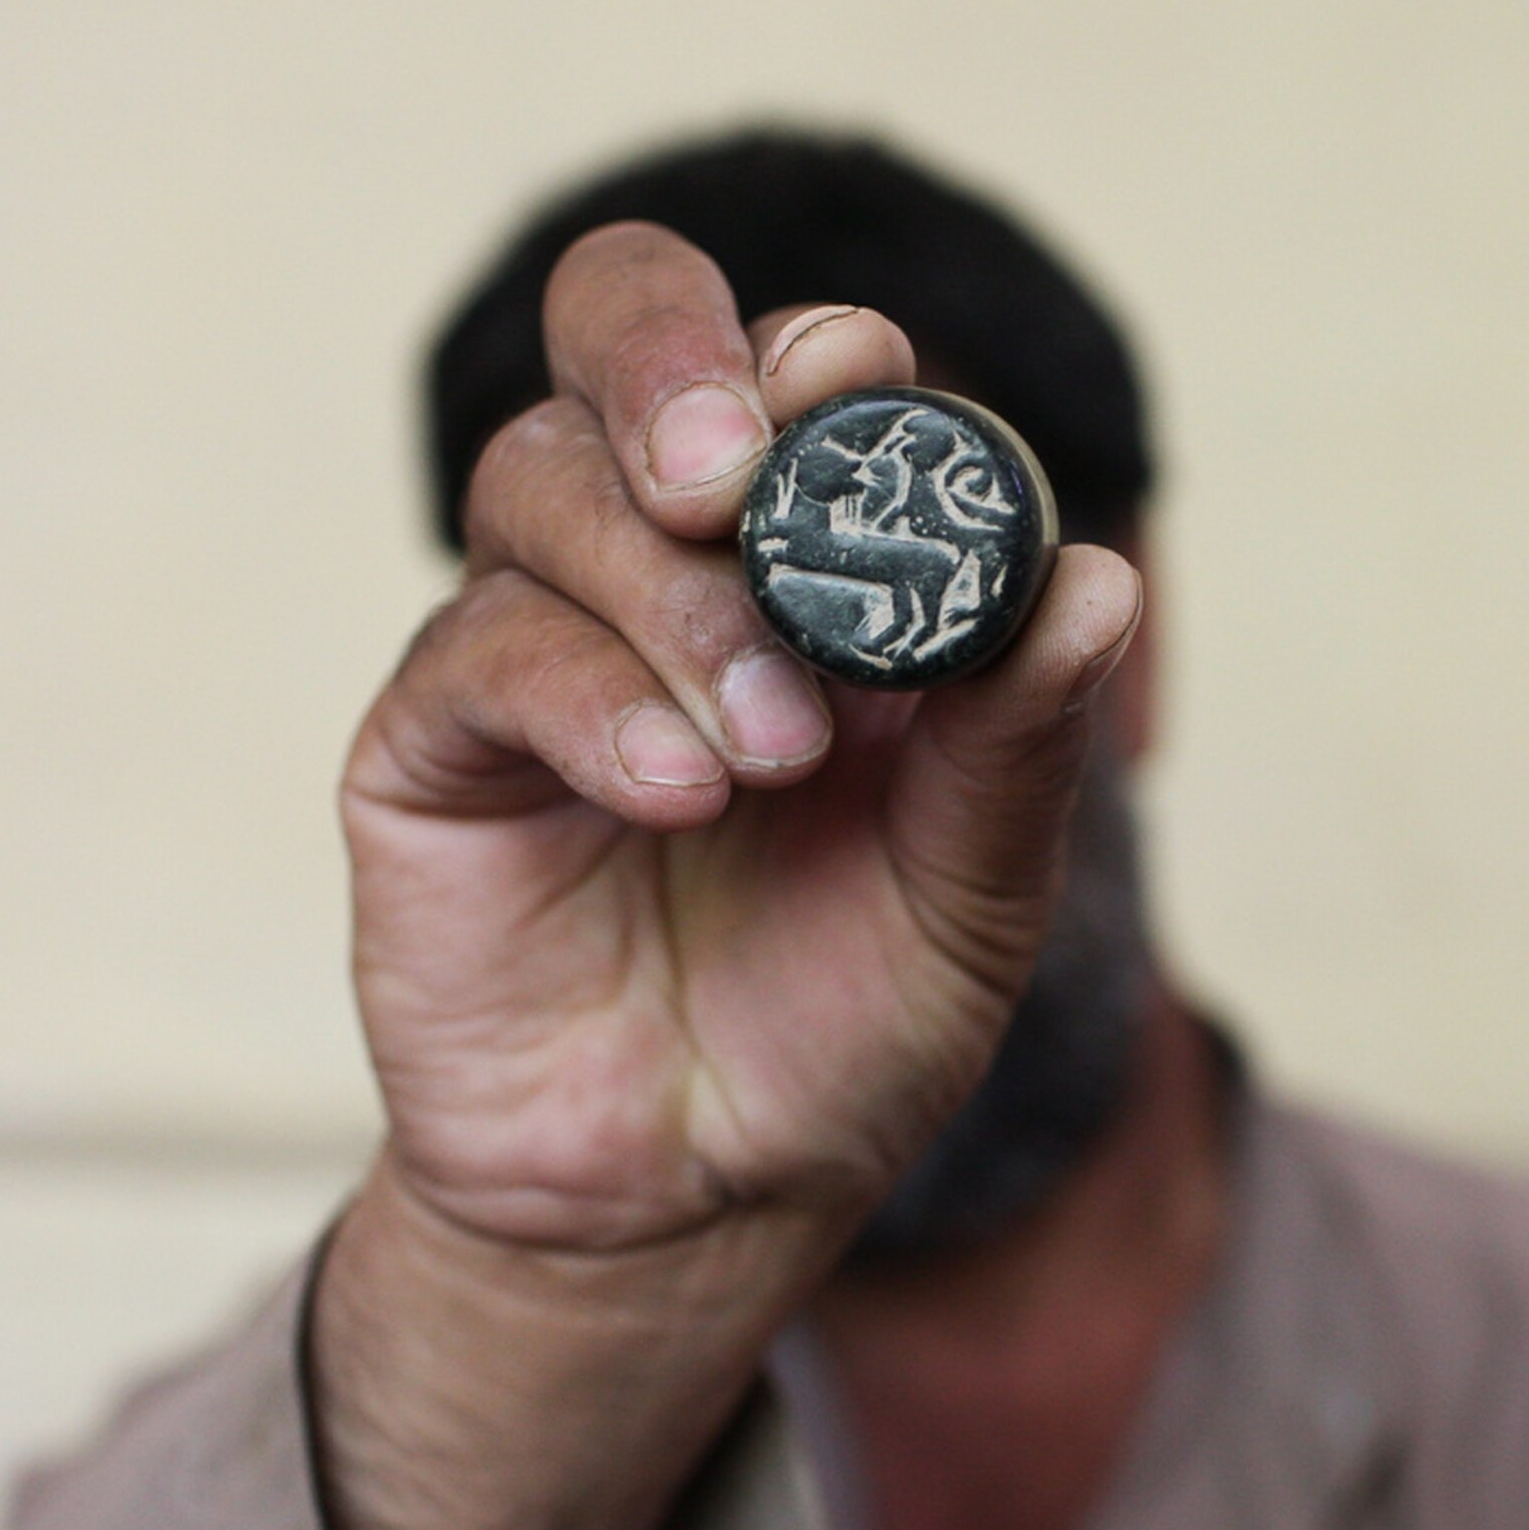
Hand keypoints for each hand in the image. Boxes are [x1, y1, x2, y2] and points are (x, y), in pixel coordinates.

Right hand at [341, 221, 1143, 1255]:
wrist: (699, 1198)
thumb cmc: (841, 1023)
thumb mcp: (973, 895)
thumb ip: (1017, 742)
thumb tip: (1095, 581)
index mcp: (810, 558)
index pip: (789, 366)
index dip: (813, 347)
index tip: (861, 382)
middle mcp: (661, 563)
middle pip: (618, 331)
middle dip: (672, 362)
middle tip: (733, 472)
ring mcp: (535, 642)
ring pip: (543, 483)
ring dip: (671, 599)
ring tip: (770, 750)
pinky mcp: (432, 747)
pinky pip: (479, 651)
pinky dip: (589, 702)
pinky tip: (674, 795)